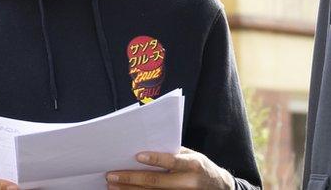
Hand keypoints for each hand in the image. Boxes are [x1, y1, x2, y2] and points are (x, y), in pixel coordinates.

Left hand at [105, 147, 233, 188]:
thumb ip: (173, 152)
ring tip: (113, 185)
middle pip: (156, 182)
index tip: (137, 156)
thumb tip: (145, 146)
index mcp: (193, 165)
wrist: (219, 188)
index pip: (172, 161)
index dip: (155, 159)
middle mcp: (188, 183)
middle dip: (131, 178)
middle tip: (111, 175)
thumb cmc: (200, 167)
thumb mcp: (192, 156)